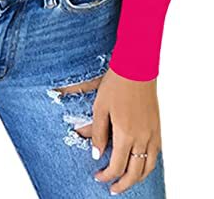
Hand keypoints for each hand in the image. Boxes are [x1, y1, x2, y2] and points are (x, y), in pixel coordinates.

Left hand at [91, 67, 161, 194]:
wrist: (136, 68)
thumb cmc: (116, 84)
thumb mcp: (99, 107)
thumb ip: (98, 132)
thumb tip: (96, 154)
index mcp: (125, 134)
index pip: (117, 166)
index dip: (107, 175)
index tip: (98, 176)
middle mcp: (142, 138)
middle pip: (135, 172)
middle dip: (123, 184)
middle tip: (113, 188)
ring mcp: (152, 133)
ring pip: (148, 166)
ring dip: (137, 177)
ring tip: (127, 181)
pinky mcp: (157, 127)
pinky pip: (156, 154)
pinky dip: (149, 164)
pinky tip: (141, 164)